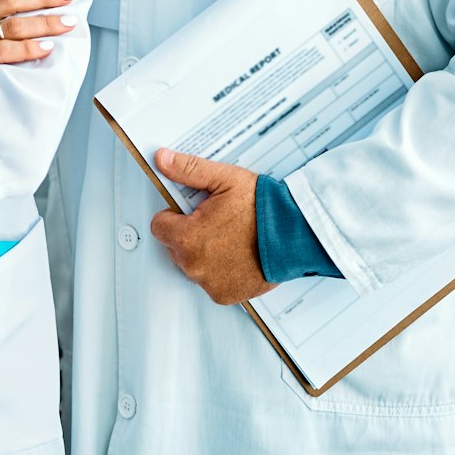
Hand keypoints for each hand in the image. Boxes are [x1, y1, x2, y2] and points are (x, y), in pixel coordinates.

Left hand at [150, 148, 274, 305]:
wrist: (295, 234)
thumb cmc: (263, 209)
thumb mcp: (224, 178)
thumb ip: (188, 170)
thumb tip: (163, 160)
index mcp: (187, 238)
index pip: (160, 226)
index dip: (176, 215)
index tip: (193, 211)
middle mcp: (195, 265)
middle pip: (175, 247)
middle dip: (191, 234)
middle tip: (217, 221)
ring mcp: (210, 283)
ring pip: (194, 265)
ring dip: (205, 253)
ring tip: (231, 237)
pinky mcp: (225, 294)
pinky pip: (212, 281)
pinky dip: (221, 271)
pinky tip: (238, 255)